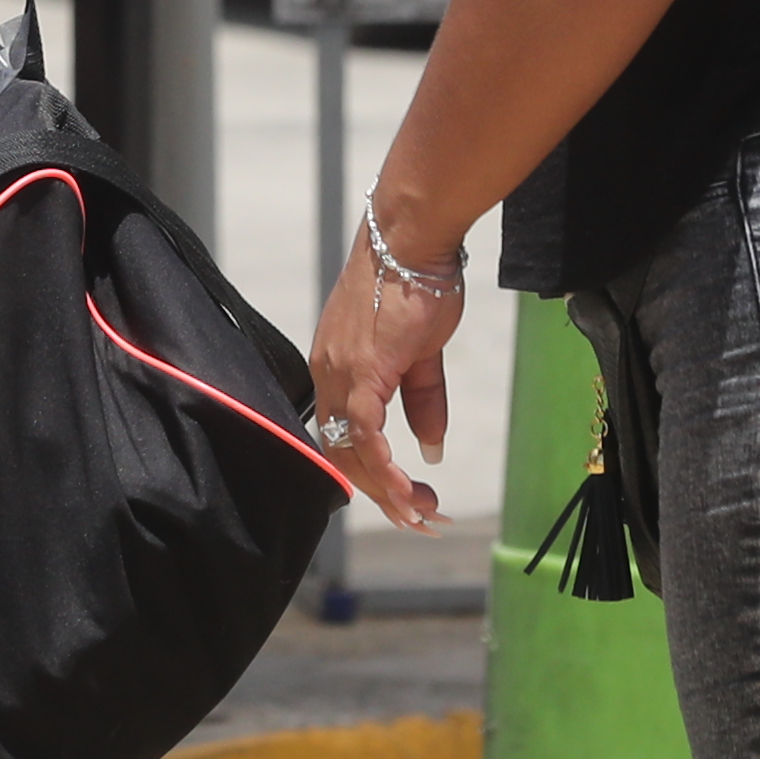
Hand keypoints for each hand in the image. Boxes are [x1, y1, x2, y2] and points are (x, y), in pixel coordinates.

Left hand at [304, 216, 463, 526]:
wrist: (411, 239)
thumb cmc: (416, 283)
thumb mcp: (422, 353)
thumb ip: (422, 400)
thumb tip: (430, 447)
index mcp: (337, 371)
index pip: (344, 439)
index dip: (373, 475)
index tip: (408, 499)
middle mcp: (329, 376)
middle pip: (344, 455)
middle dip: (384, 495)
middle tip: (421, 519)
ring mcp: (340, 374)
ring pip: (353, 452)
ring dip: (389, 490)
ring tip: (423, 514)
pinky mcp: (360, 371)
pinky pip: (366, 434)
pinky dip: (386, 468)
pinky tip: (408, 490)